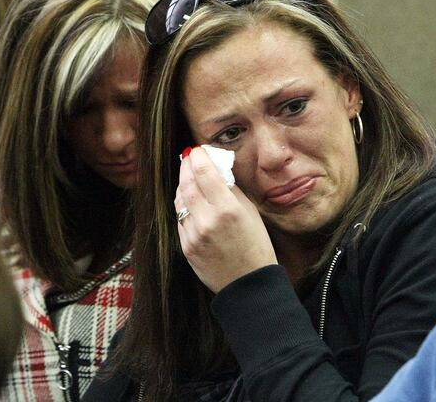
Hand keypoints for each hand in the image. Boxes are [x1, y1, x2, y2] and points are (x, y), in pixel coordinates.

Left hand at [175, 146, 276, 292]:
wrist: (248, 284)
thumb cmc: (256, 246)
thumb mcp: (250, 212)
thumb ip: (231, 190)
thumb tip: (215, 170)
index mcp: (228, 209)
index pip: (204, 174)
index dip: (197, 158)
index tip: (196, 151)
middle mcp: (208, 220)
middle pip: (187, 185)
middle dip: (186, 168)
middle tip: (188, 158)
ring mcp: (194, 235)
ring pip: (180, 202)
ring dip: (182, 187)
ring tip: (188, 179)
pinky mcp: (186, 247)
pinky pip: (180, 220)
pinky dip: (183, 208)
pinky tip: (189, 203)